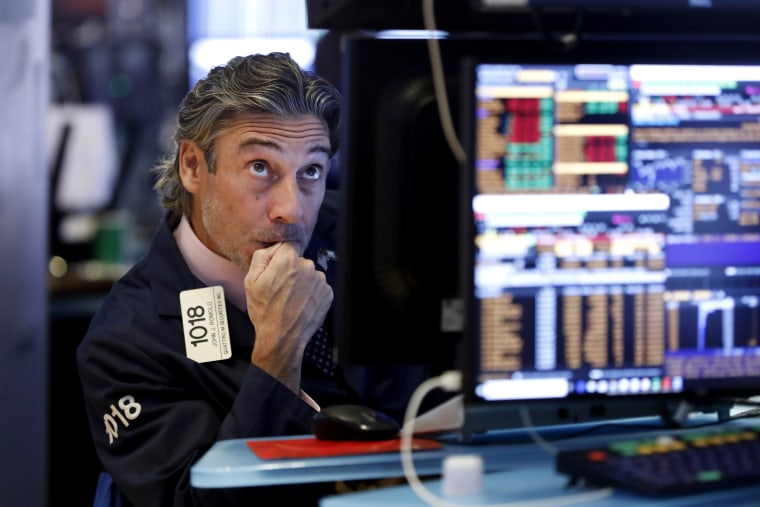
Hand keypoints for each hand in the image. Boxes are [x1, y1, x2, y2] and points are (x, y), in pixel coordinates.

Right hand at [244, 242, 332, 391]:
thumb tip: (274, 247)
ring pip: (309, 274)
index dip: (282, 253)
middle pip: (299, 260)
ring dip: (302, 282)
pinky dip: (311, 293)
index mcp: (288, 260)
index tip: (278, 265)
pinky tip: (301, 304)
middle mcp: (307, 267)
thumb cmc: (265, 311)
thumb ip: (262, 256)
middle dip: (291, 270)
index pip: (289, 243)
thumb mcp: (251, 280)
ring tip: (291, 299)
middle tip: (281, 288)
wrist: (282, 338)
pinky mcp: (327, 293)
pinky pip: (318, 286)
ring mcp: (319, 281)